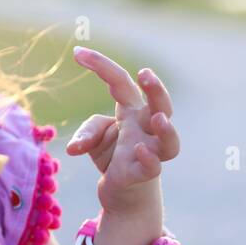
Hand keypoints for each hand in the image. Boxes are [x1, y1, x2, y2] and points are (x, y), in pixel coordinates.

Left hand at [65, 46, 180, 216]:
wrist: (122, 191)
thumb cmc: (112, 155)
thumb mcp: (94, 138)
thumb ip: (86, 133)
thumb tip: (75, 147)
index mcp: (132, 112)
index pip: (120, 82)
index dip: (101, 65)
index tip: (78, 53)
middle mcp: (146, 129)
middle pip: (160, 105)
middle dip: (156, 89)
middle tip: (145, 74)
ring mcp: (148, 152)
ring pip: (169, 141)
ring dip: (167, 129)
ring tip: (157, 118)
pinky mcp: (143, 174)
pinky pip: (153, 166)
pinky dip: (148, 159)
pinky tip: (139, 150)